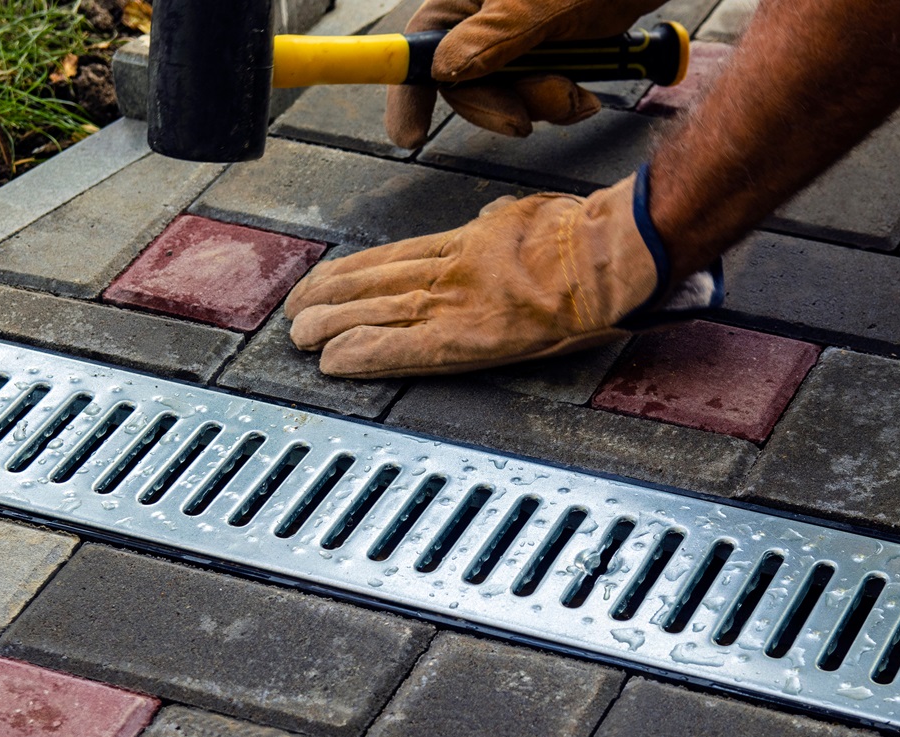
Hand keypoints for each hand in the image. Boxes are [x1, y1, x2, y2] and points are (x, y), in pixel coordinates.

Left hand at [285, 172, 662, 377]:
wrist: (604, 257)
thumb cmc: (582, 235)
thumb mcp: (532, 212)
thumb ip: (503, 220)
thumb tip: (494, 217)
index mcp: (467, 243)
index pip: (393, 259)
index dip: (352, 272)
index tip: (326, 279)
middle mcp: (449, 274)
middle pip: (372, 285)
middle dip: (327, 298)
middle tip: (295, 310)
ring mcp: (452, 307)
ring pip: (373, 314)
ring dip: (330, 326)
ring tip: (299, 337)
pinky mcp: (461, 341)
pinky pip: (399, 350)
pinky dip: (361, 354)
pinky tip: (333, 362)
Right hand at [386, 0, 665, 147]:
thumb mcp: (543, 3)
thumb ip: (496, 35)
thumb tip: (444, 69)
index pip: (419, 44)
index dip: (408, 94)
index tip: (410, 136)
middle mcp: (483, 19)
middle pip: (464, 83)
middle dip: (498, 108)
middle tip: (525, 122)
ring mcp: (516, 41)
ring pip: (505, 96)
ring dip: (540, 107)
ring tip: (574, 93)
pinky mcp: (547, 57)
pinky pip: (538, 98)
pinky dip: (562, 106)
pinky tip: (586, 96)